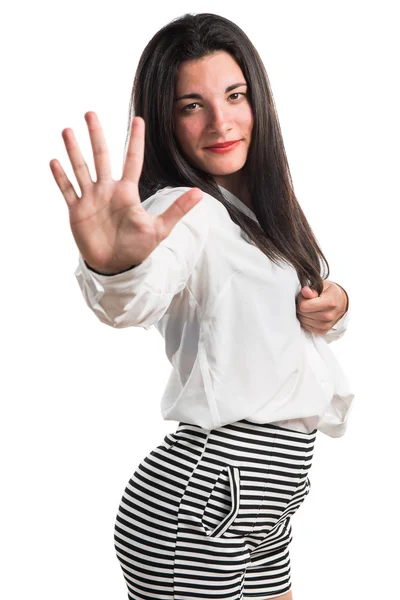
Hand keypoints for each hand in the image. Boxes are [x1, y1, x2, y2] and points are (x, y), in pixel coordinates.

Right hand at [49, 112, 202, 273]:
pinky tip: (54, 161)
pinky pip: (68, 190)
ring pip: (81, 169)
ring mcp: (91, 199)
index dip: (135, 140)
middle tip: (90, 113)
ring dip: (74, 151)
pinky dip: (61, 177)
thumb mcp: (159, 228)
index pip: (132, 160)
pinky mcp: (78, 211)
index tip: (139, 119)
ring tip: (67, 130)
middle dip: (96, 135)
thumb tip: (200, 193)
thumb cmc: (138, 248)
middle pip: (102, 157)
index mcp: (128, 192)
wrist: (116, 266)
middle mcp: (108, 190)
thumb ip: (177, 209)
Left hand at [296, 280, 348, 333]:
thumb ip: (312, 290)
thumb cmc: (330, 293)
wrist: (341, 303)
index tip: (305, 296)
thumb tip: (305, 291)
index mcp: (329, 303)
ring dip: (303, 313)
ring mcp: (326, 325)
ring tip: (310, 307)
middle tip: (307, 301)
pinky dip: (306, 320)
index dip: (301, 299)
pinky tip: (311, 314)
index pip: (304, 306)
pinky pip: (306, 326)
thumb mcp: (322, 286)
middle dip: (301, 306)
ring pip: (302, 320)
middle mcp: (328, 316)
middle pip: (302, 313)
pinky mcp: (322, 331)